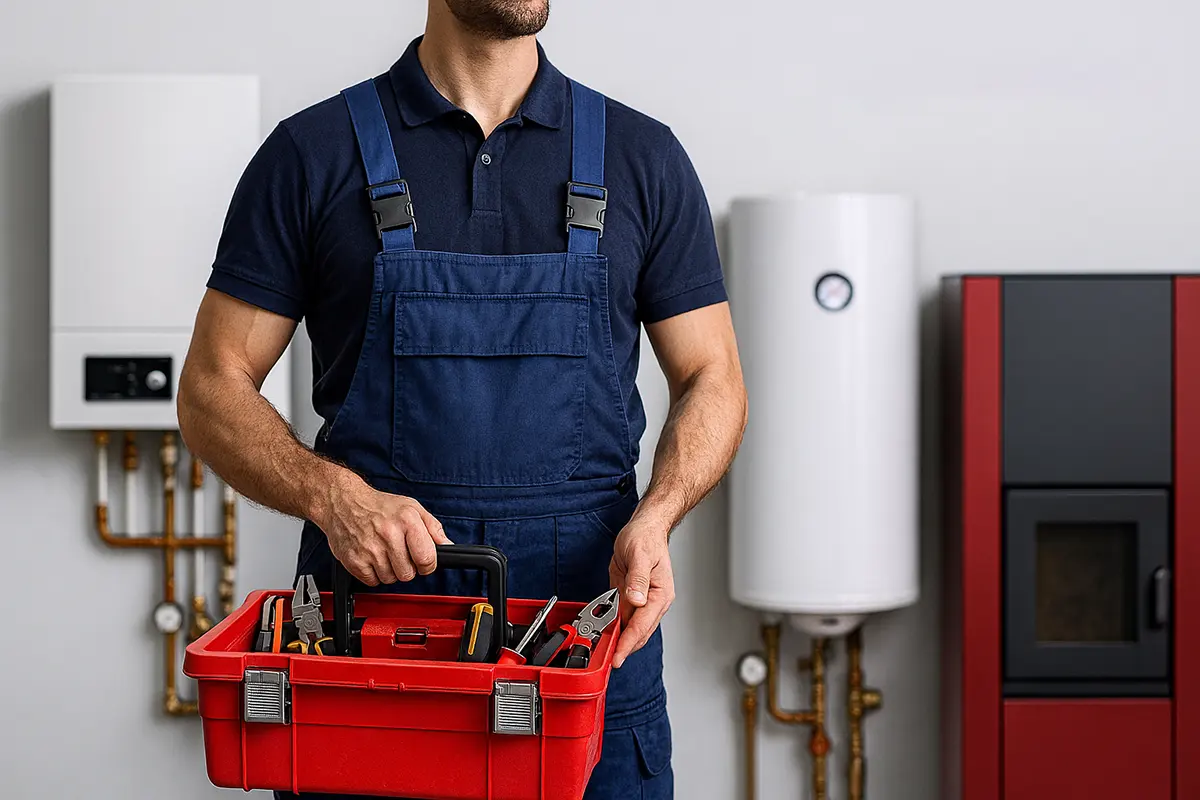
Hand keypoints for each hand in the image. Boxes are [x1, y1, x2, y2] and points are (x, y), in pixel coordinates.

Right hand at [318, 471, 451, 585]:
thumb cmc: (378, 506)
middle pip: (408, 574)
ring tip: (383, 552)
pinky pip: (373, 582)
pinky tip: (371, 557)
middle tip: (399, 553)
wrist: (343, 502)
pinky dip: (374, 574)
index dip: (428, 565)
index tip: (423, 561)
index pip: (427, 559)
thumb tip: (447, 545)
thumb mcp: (412, 508)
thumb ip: (433, 527)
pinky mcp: (355, 561)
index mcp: (407, 521)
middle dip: (407, 567)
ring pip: (391, 579)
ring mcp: (370, 549)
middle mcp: (388, 535)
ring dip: (390, 571)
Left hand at [608, 516, 674, 668]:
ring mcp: (641, 601)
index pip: (643, 625)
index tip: (618, 657)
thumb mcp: (640, 555)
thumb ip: (638, 579)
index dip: (628, 642)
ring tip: (603, 651)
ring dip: (618, 639)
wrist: (643, 528)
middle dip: (624, 648)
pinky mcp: (630, 597)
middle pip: (638, 633)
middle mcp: (653, 601)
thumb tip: (637, 600)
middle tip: (608, 662)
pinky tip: (603, 632)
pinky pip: (621, 617)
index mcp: (660, 594)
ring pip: (630, 628)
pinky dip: (613, 626)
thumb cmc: (646, 538)